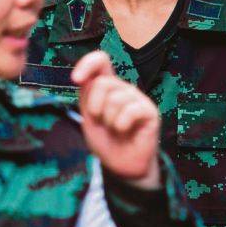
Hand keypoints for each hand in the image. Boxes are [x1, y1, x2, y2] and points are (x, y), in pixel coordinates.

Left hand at [72, 51, 160, 188]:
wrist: (120, 165)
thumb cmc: (106, 140)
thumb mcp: (88, 116)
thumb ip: (86, 94)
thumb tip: (82, 77)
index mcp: (108, 86)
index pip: (101, 61)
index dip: (87, 64)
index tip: (76, 79)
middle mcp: (124, 89)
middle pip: (103, 82)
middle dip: (95, 107)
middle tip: (101, 122)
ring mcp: (138, 99)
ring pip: (115, 98)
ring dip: (109, 120)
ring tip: (115, 129)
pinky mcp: (150, 112)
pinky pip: (131, 110)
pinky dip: (122, 124)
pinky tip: (125, 131)